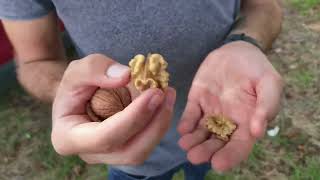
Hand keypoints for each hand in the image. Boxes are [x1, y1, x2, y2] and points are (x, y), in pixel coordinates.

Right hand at [52, 54, 175, 164]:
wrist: (76, 98)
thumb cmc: (74, 86)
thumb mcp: (76, 71)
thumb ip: (95, 70)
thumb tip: (127, 77)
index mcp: (69, 138)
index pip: (105, 137)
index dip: (133, 117)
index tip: (154, 93)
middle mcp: (90, 154)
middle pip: (130, 152)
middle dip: (154, 124)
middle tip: (167, 94)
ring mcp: (109, 155)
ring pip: (141, 151)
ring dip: (160, 123)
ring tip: (168, 95)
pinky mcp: (124, 149)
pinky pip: (145, 142)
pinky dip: (157, 122)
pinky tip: (163, 101)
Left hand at [178, 41, 282, 171]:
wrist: (237, 50)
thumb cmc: (257, 68)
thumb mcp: (270, 83)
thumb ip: (267, 105)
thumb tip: (258, 132)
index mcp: (247, 122)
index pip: (239, 145)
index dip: (230, 156)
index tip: (218, 164)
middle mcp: (227, 121)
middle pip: (216, 142)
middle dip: (205, 151)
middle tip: (194, 157)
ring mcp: (211, 111)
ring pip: (201, 131)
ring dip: (193, 140)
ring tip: (185, 145)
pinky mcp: (197, 100)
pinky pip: (191, 114)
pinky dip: (186, 122)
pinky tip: (182, 129)